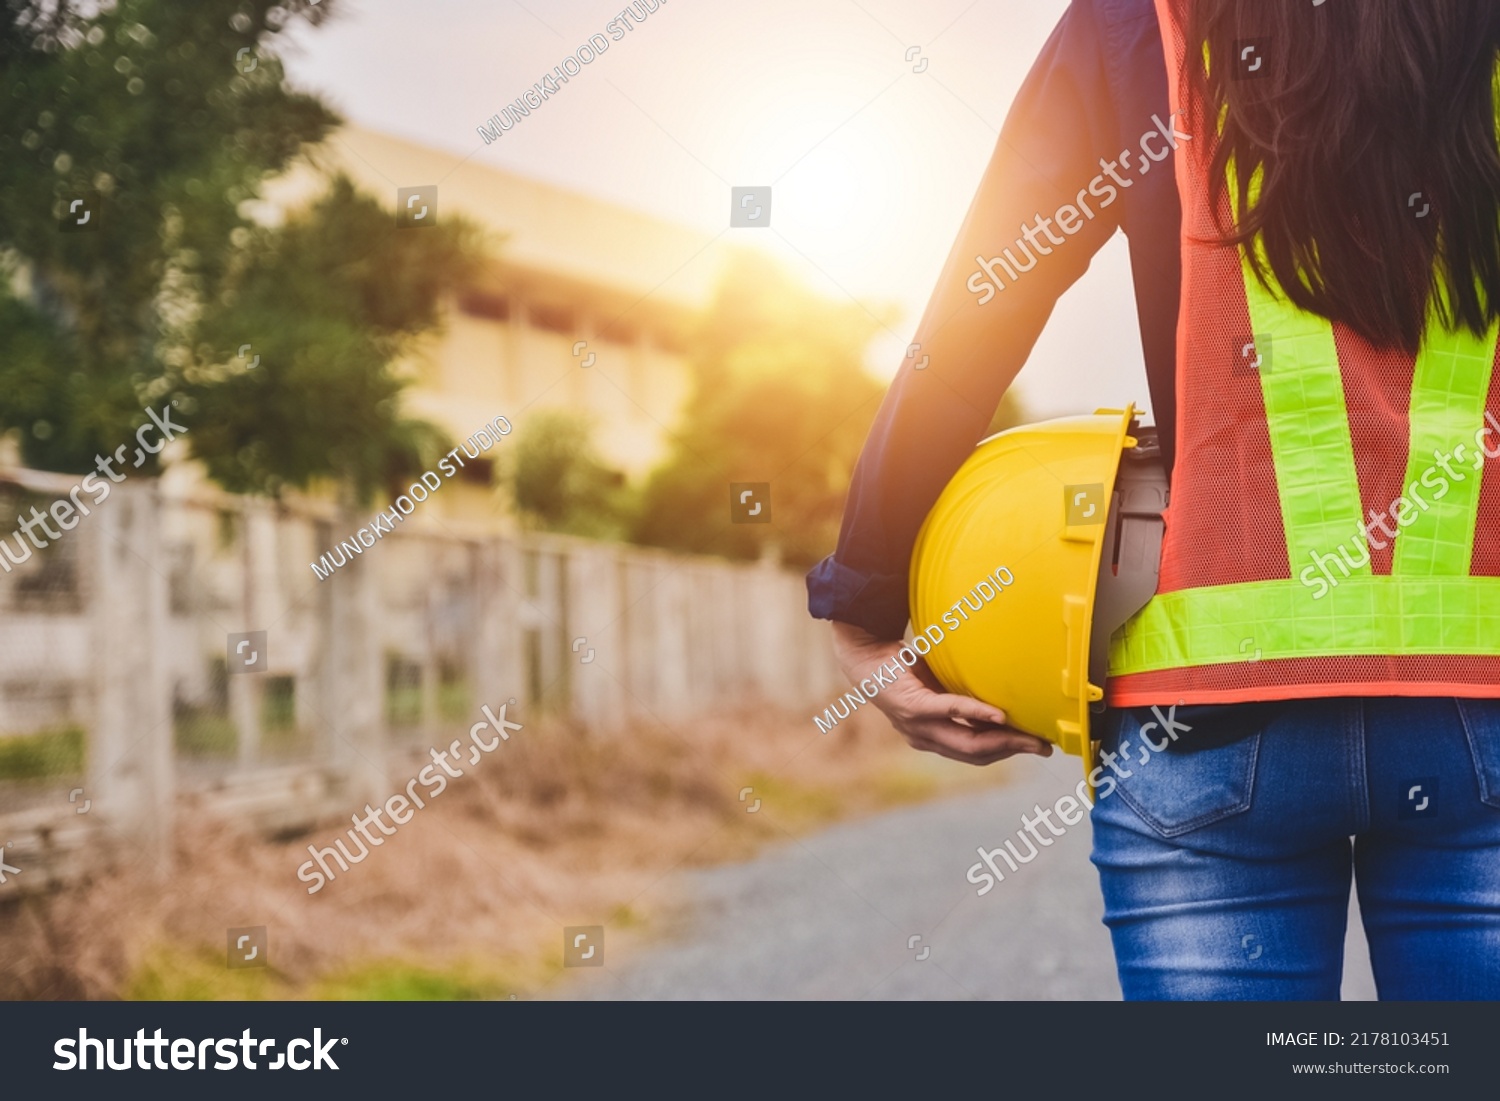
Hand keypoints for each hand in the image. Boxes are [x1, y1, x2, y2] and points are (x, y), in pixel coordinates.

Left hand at [830, 620, 1053, 765]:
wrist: (864, 653)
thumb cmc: (903, 667)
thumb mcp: (940, 685)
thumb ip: (964, 696)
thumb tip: (1002, 692)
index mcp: (932, 737)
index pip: (976, 753)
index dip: (1007, 752)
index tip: (1037, 747)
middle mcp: (924, 738)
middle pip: (977, 754)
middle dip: (1014, 751)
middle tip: (1045, 746)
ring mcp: (917, 725)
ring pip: (968, 742)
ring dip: (1004, 739)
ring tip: (1032, 737)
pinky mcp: (913, 706)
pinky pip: (951, 711)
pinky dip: (977, 714)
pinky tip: (999, 716)